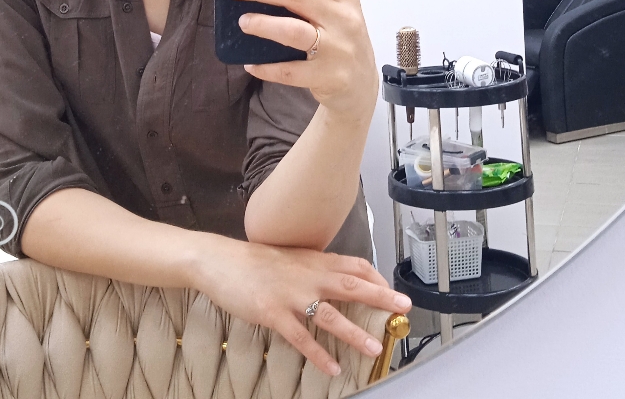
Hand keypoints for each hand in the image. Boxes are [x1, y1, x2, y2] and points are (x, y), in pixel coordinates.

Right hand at [196, 235, 410, 375]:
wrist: (221, 260)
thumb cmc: (255, 260)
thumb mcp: (290, 257)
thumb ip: (314, 267)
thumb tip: (335, 278)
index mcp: (314, 260)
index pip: (355, 265)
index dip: (377, 278)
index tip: (393, 291)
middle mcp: (308, 275)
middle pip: (352, 285)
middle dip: (381, 297)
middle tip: (404, 307)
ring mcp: (291, 295)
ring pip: (330, 315)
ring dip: (355, 332)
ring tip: (374, 348)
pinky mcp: (273, 313)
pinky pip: (301, 337)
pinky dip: (318, 354)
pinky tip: (333, 367)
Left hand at [222, 0, 377, 118]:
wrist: (362, 87)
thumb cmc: (342, 39)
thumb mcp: (338, 10)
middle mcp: (343, 18)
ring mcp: (337, 48)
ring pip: (293, 30)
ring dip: (262, 24)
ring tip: (242, 22)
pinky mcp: (328, 76)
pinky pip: (289, 71)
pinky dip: (266, 67)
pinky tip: (250, 64)